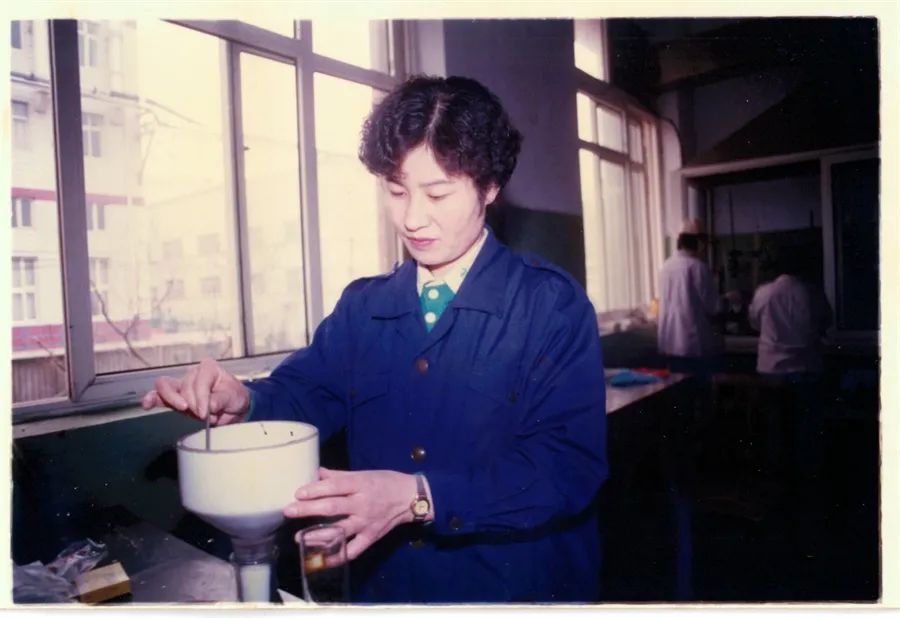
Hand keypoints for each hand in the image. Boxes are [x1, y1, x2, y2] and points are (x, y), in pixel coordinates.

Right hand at [141, 357, 249, 424]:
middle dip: (192, 402)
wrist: (233, 408)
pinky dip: (152, 399)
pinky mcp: (175, 398)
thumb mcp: (233, 397)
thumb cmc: (234, 397)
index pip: (199, 381)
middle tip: (203, 414)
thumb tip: (209, 406)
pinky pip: (159, 396)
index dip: (201, 398)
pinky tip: (147, 404)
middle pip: (183, 386)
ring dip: (174, 401)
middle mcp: (193, 373)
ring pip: (167, 388)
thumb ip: (220, 400)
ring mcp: (182, 385)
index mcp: (208, 368)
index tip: (206, 412)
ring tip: (183, 408)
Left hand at [284, 468, 421, 560]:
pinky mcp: (371, 537)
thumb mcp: (365, 474)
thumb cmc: (385, 482)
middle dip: (308, 510)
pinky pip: (353, 550)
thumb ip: (340, 476)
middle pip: (332, 508)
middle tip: (289, 511)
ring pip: (339, 531)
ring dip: (317, 535)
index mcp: (361, 485)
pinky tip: (322, 559)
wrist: (411, 498)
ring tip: (299, 537)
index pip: (335, 487)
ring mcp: (366, 523)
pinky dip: (338, 557)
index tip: (298, 493)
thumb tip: (317, 473)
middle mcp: (362, 504)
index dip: (316, 490)